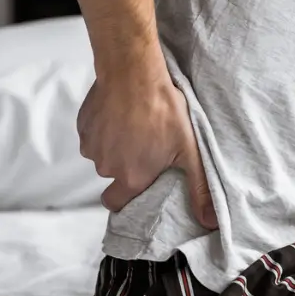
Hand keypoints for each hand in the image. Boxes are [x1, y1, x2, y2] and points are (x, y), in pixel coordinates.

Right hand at [77, 67, 216, 229]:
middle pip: (111, 176)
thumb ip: (200, 189)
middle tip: (143, 146)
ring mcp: (92, 145)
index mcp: (130, 178)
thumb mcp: (190, 150)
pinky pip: (93, 135)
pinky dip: (103, 129)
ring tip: (134, 126)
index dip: (125, 198)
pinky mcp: (84, 126)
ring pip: (102, 154)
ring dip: (114, 146)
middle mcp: (106, 167)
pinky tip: (120, 115)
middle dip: (123, 166)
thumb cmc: (163, 110)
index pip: (116, 204)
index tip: (137, 183)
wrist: (134, 72)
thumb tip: (210, 223)